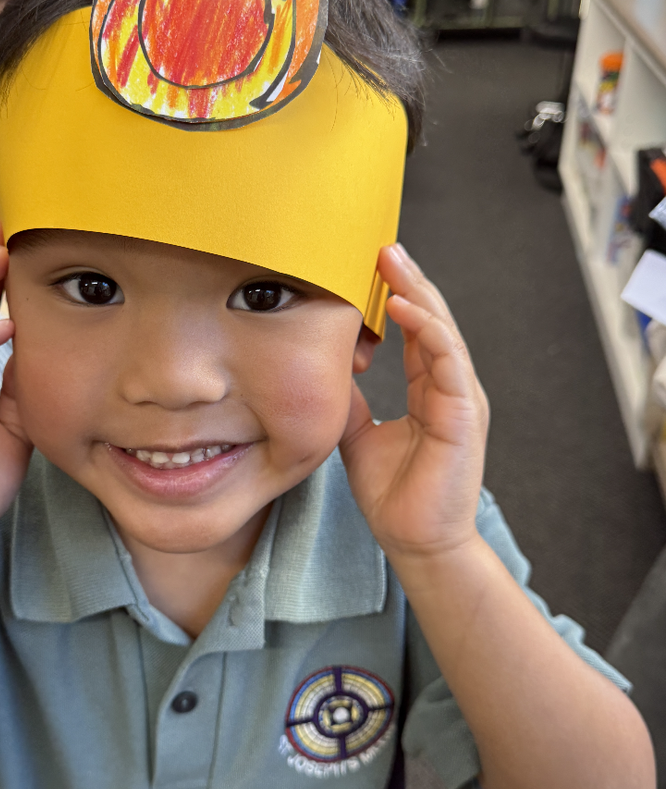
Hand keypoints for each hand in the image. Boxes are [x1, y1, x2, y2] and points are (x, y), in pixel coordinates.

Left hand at [339, 244, 488, 560]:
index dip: (396, 295)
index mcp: (429, 390)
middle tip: (382, 246)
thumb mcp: (358, 436)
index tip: (370, 265)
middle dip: (408, 280)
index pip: (415, 330)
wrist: (415, 541)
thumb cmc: (395, 495)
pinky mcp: (464, 414)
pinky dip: (428, 330)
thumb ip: (350, 402)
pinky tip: (406, 307)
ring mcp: (460, 398)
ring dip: (419, 293)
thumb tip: (325, 370)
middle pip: (431, 320)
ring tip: (392, 262)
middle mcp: (449, 387)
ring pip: (442, 331)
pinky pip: (448, 361)